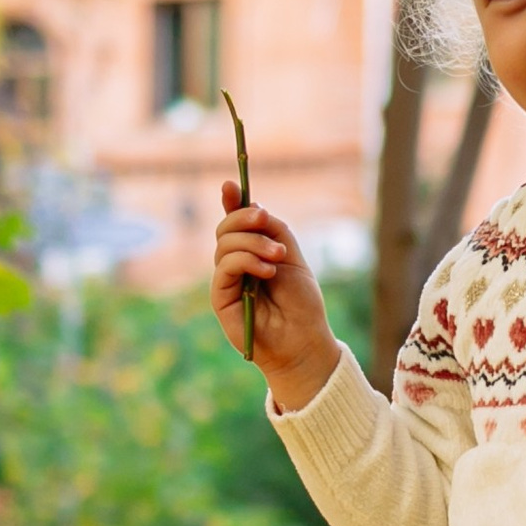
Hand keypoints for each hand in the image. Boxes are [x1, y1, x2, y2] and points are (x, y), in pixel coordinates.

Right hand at [214, 182, 343, 411]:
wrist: (304, 341)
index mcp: (253, 253)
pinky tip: (267, 271)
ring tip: (278, 256)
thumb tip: (254, 206)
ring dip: (252, 242)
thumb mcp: (293, 258)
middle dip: (244, 217)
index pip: (236, 223)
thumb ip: (274, 231)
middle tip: (266, 219)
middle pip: (226, 229)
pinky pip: (224, 267)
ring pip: (224, 245)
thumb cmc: (302, 304)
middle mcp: (236, 265)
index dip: (231, 203)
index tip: (231, 184)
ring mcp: (226, 281)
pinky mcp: (220, 298)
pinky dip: (246, 261)